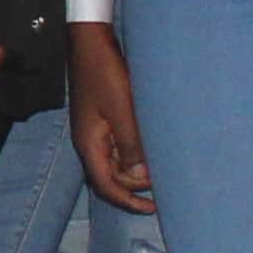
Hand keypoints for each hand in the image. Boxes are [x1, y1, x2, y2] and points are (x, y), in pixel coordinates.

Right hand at [67, 22, 152, 210]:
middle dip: (134, 184)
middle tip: (163, 178)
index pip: (105, 185)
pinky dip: (133, 154)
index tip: (152, 208)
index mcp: (90, 144)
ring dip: (134, 169)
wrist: (90, 44)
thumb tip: (141, 176)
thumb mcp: (122, 111)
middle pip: (109, 177)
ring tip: (160, 165)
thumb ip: (131, 145)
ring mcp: (94, 130)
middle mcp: (89, 141)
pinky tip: (149, 147)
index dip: (128, 201)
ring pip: (114, 162)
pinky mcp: (102, 119)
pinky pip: (117, 147)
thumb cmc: (106, 74)